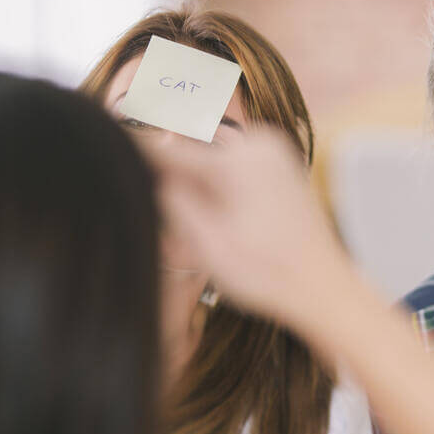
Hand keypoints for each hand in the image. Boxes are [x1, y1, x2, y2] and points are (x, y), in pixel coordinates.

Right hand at [147, 128, 351, 329]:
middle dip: (170, 177)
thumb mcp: (207, 244)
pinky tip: (219, 219)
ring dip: (192, 183)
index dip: (135, 157)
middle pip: (190, 151)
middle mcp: (259, 145)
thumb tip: (148, 166)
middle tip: (159, 209)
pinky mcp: (280, 166)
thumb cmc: (269, 275)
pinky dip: (215, 185)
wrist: (325, 289)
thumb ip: (173, 199)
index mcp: (239, 161)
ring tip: (196, 223)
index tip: (108, 153)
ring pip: (209, 159)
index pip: (168, 151)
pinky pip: (231, 166)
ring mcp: (274, 152)